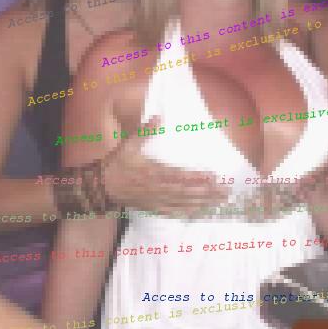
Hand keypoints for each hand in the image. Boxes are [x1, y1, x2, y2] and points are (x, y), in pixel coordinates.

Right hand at [102, 117, 228, 216]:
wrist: (102, 186)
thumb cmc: (117, 164)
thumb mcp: (128, 144)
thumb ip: (144, 131)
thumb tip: (158, 116)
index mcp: (152, 171)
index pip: (179, 176)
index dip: (196, 177)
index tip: (213, 176)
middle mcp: (157, 188)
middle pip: (186, 192)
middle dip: (206, 192)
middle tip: (225, 192)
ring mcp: (156, 200)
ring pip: (182, 204)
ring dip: (202, 203)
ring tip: (219, 201)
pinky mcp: (153, 207)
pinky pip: (173, 212)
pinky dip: (187, 213)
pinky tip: (200, 212)